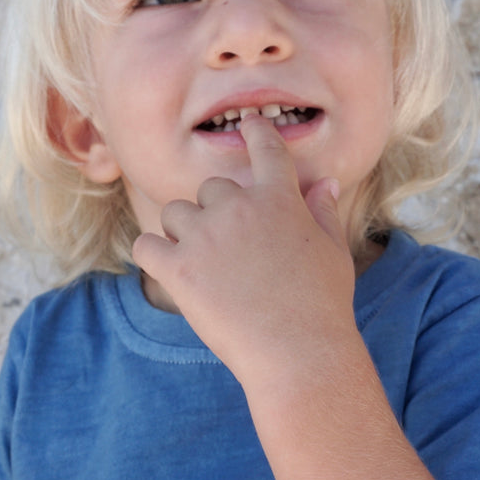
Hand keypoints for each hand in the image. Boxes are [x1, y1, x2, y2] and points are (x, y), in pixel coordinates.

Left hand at [132, 113, 359, 384]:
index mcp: (279, 197)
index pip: (264, 147)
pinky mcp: (178, 269)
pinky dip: (153, 254)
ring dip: (184, 232)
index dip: (255, 133)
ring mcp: (204, 236)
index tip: (249, 127)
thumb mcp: (333, 252)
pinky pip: (146, 245)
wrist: (298, 352)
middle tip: (230, 248)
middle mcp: (238, 207)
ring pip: (175, 213)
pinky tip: (168, 268)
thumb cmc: (323, 305)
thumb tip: (324, 183)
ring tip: (202, 264)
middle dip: (216, 211)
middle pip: (211, 187)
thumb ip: (323, 212)